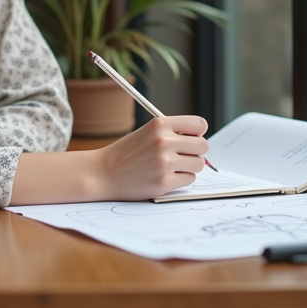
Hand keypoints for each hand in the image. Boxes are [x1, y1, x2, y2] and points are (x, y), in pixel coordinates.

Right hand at [93, 116, 209, 200]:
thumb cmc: (126, 153)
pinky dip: (181, 179)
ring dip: (189, 166)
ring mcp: (164, 163)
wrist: (103, 173)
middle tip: (183, 155)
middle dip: (196, 151)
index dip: (198, 132)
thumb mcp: (147, 132)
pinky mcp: (163, 182)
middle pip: (203, 145)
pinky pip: (189, 179)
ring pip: (198, 164)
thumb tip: (201, 140)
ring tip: (173, 166)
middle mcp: (163, 141)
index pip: (199, 124)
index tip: (192, 138)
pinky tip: (166, 176)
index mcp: (160, 124)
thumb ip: (172, 132)